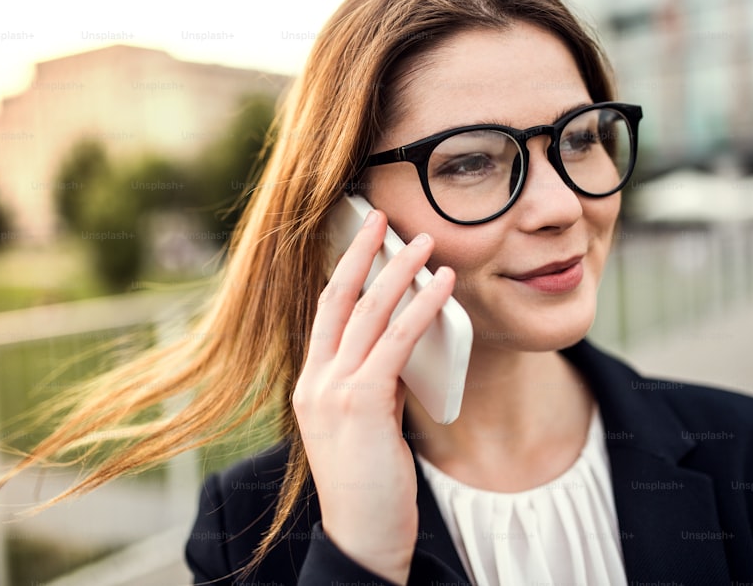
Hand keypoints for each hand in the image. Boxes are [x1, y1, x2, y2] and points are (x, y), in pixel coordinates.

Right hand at [292, 208, 455, 584]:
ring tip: (425, 240)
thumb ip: (372, 382)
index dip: (343, 270)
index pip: (324, 312)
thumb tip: (402, 344)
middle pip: (337, 299)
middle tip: (383, 216)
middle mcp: (314, 380)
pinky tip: (441, 285)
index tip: (364, 239)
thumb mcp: (364, 424)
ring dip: (399, 270)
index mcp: (311, 383)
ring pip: (367, 313)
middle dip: (362, 252)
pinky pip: (395, 342)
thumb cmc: (369, 485)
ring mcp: (333, 390)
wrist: (362, 536)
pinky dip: (420, 307)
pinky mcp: (361, 403)